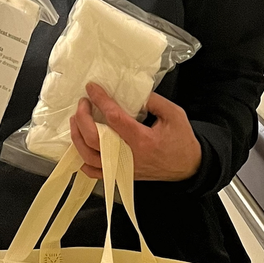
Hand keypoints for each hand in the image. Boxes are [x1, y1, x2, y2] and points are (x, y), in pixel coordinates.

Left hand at [69, 83, 201, 181]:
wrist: (188, 167)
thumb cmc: (182, 140)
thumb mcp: (174, 115)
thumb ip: (155, 101)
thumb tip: (136, 93)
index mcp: (141, 139)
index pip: (114, 118)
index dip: (100, 100)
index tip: (91, 88)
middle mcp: (128, 156)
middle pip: (94, 138)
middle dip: (82, 118)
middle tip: (83, 103)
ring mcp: (122, 168)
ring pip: (89, 157)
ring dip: (77, 137)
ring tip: (75, 120)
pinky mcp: (121, 174)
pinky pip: (94, 173)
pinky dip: (82, 161)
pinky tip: (80, 146)